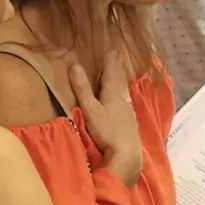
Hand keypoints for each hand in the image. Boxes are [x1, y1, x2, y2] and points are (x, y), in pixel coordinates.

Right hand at [67, 54, 143, 188]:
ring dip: (122, 82)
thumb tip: (74, 66)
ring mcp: (128, 113)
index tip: (113, 50)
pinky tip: (126, 102)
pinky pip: (127, 103)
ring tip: (122, 75)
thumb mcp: (90, 109)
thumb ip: (82, 89)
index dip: (111, 62)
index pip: (111, 74)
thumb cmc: (107, 131)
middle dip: (118, 69)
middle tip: (119, 57)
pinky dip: (125, 97)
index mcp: (112, 94)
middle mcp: (123, 101)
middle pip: (119, 81)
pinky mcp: (130, 124)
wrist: (126, 154)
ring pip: (124, 92)